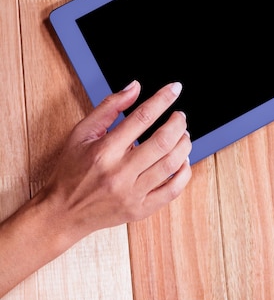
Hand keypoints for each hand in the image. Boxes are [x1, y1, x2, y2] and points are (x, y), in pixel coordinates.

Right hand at [39, 80, 191, 241]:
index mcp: (104, 151)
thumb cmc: (71, 170)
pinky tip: (183, 161)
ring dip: (184, 145)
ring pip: (171, 165)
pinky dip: (184, 173)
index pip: (142, 117)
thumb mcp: (82, 132)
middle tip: (180, 116)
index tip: (174, 89)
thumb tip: (135, 88)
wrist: (63, 212)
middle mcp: (119, 173)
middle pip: (162, 142)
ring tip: (183, 135)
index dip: (162, 99)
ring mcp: (131, 194)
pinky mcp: (139, 210)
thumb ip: (110, 107)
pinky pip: (172, 191)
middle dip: (177, 123)